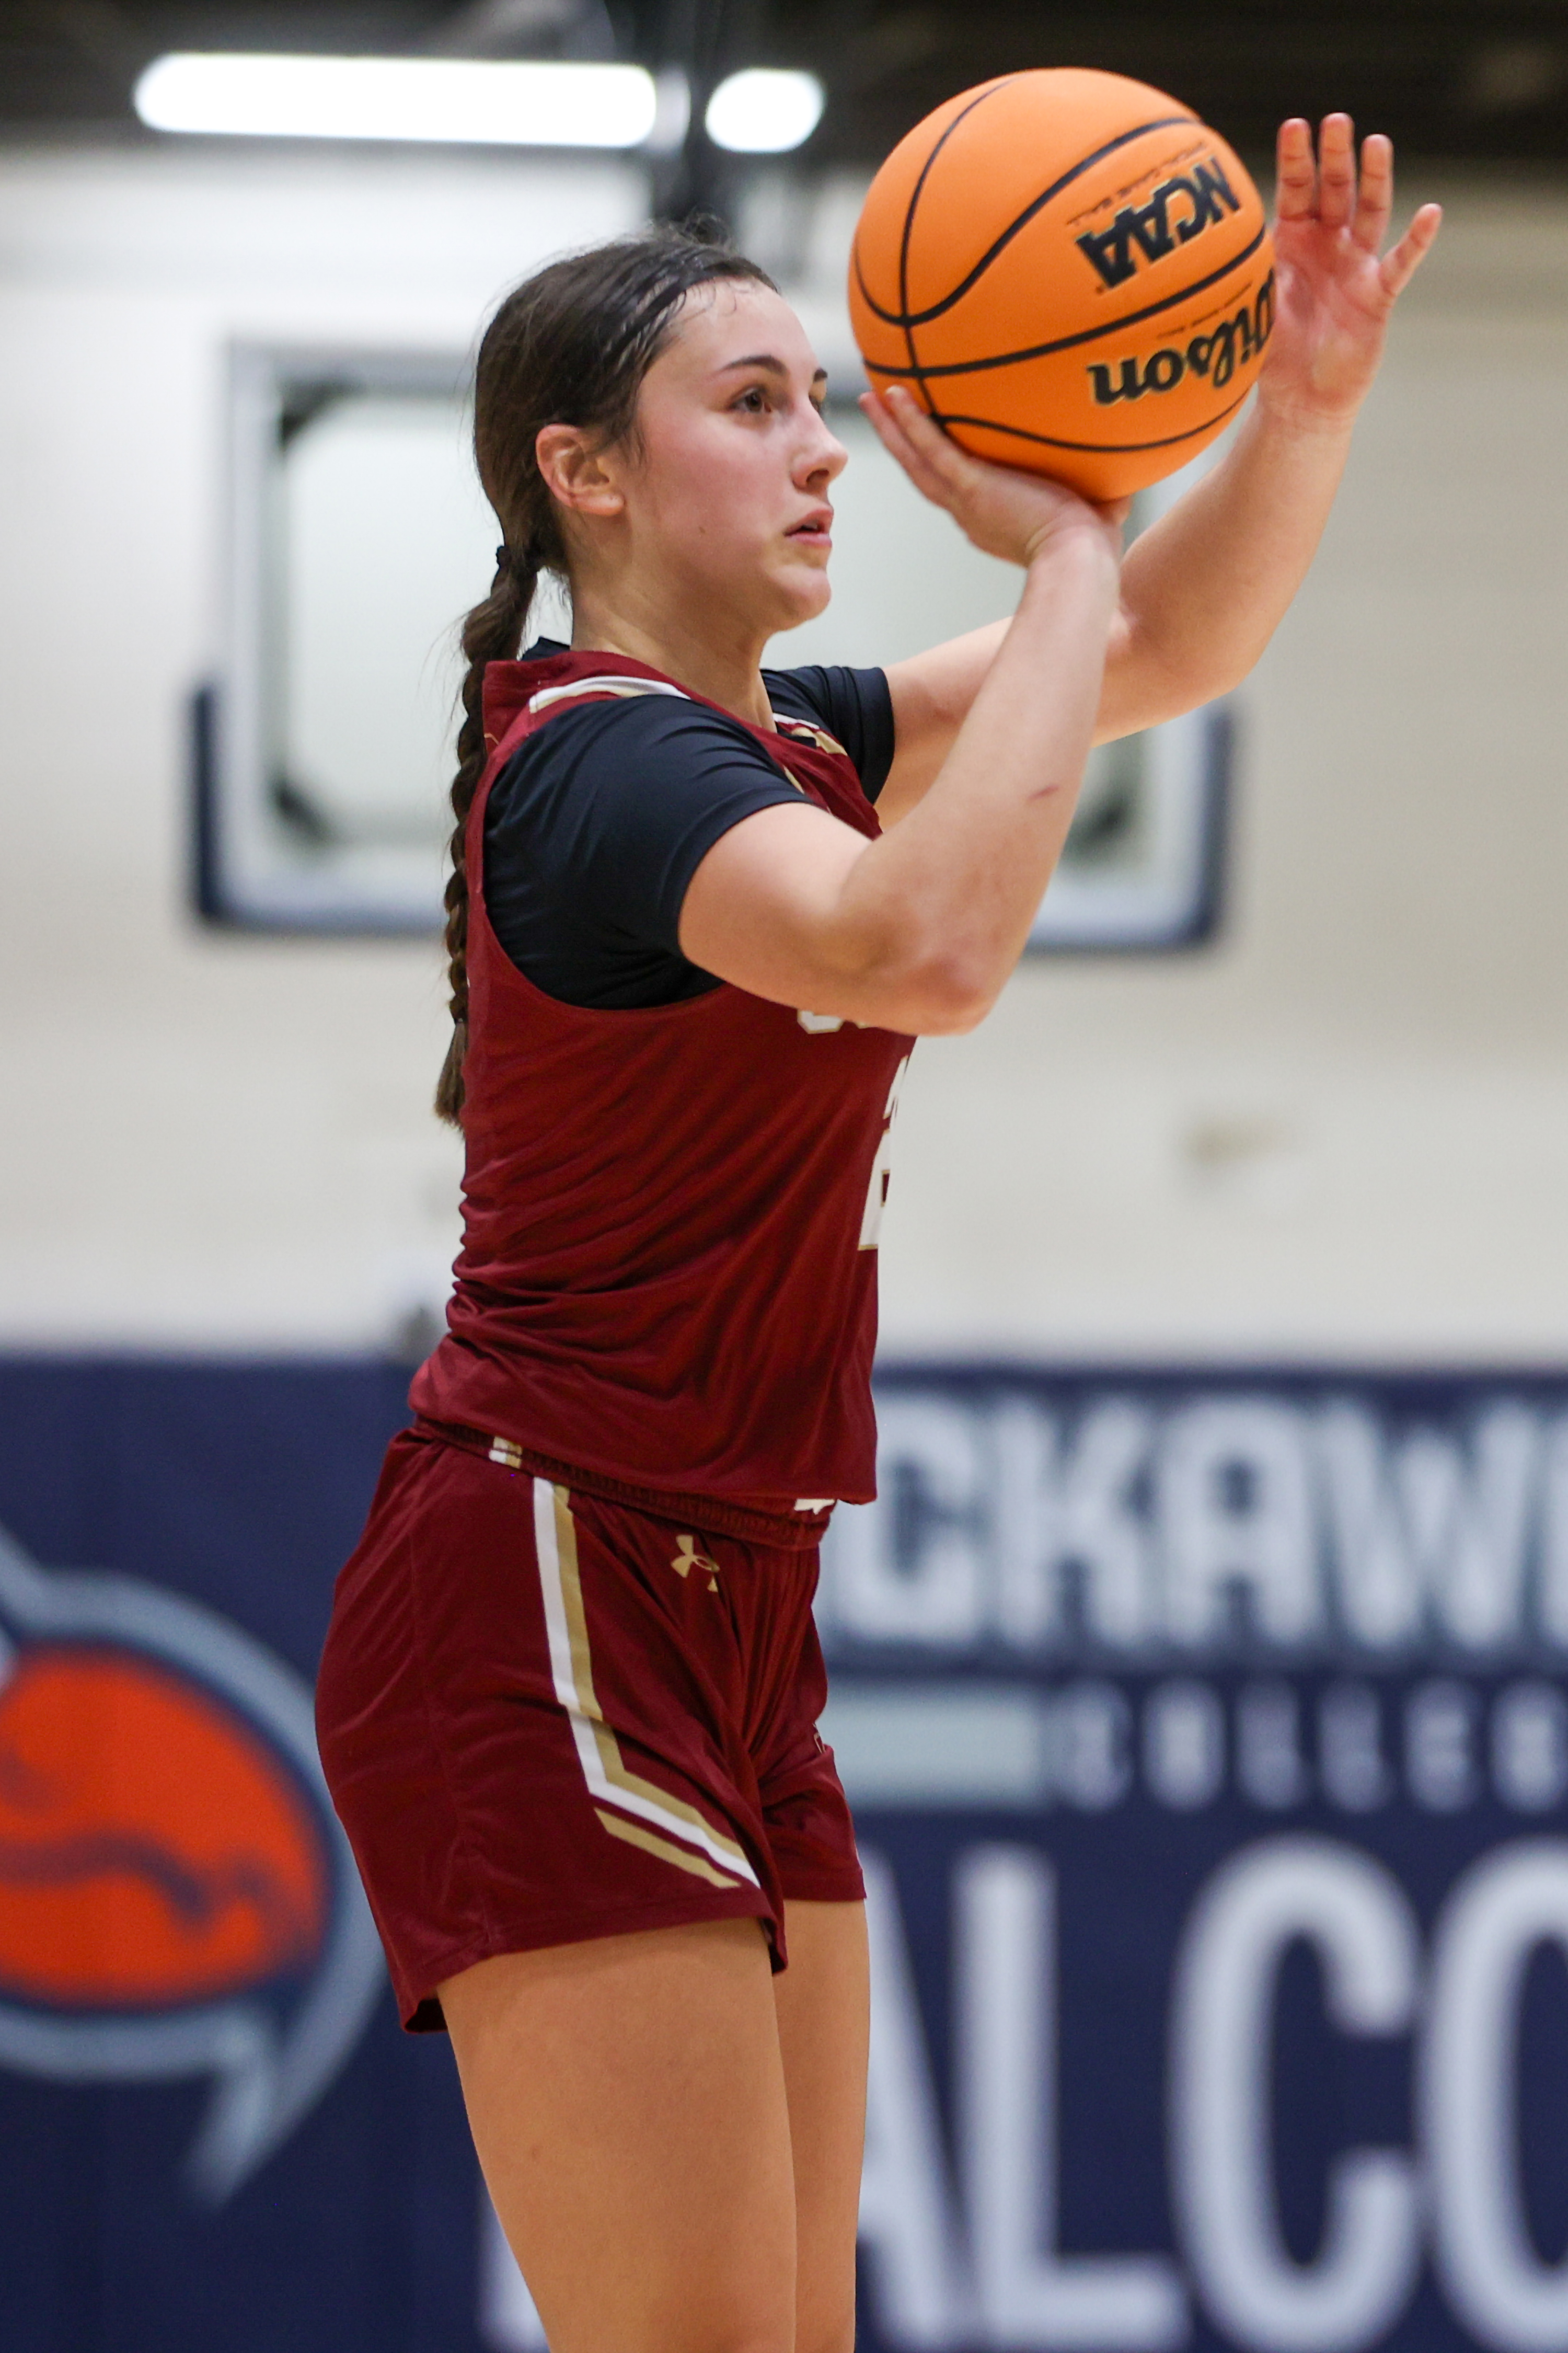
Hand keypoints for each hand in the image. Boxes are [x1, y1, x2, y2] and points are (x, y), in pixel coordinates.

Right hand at [859, 383, 1127, 568]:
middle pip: (922, 472)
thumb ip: (1105, 496)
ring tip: (871, 398)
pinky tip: (894, 395)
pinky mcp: (971, 487)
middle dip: (900, 443)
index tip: (929, 449)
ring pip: (915, 461)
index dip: (939, 469)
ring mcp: (966, 500)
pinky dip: (911, 424)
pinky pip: (931, 449)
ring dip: (891, 430)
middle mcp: (970, 513)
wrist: (1079, 561)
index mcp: (991, 521)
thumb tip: (1129, 485)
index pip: (958, 490)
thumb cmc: (1092, 549)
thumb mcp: (1098, 515)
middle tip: (880, 413)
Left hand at [1260, 115, 1440, 427]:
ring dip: (1374, 178)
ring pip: (1370, 212)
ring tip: (1376, 142)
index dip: (1296, 159)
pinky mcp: (1378, 295)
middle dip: (1335, 155)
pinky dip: (1417, 240)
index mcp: (1293, 241)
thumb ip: (1245, 277)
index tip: (1295, 125)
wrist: (1299, 401)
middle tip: (1336, 120)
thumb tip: (1211, 249)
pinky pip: (1401, 263)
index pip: (1295, 189)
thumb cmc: (1271, 353)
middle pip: (1334, 189)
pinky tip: (1431, 213)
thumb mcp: (1252, 308)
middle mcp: (1327, 244)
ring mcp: (1356, 265)